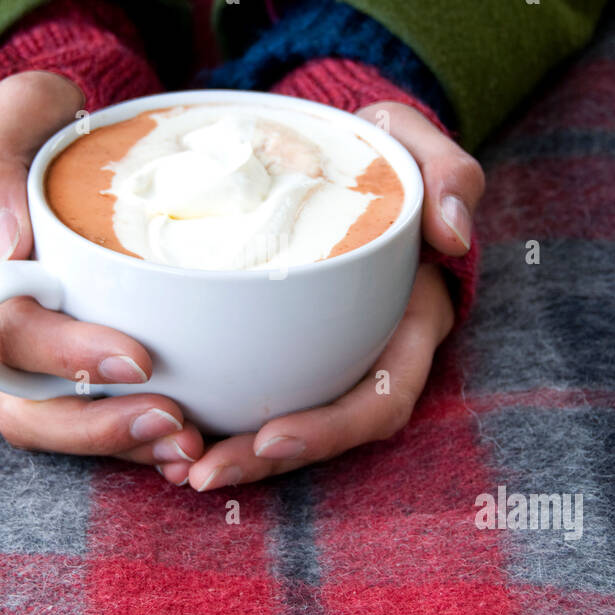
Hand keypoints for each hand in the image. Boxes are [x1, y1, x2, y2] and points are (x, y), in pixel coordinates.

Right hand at [0, 70, 204, 466]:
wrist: (87, 138)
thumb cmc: (49, 125)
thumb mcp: (18, 113)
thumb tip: (5, 245)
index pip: (5, 335)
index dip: (64, 359)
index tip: (135, 360)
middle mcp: (8, 329)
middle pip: (31, 406)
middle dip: (101, 426)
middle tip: (177, 425)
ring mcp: (48, 356)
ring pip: (66, 426)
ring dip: (126, 446)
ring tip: (191, 449)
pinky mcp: (94, 366)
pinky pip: (108, 417)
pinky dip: (146, 440)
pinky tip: (200, 444)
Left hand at [161, 101, 483, 490]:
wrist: (322, 151)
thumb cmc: (371, 148)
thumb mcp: (407, 140)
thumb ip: (448, 172)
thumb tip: (454, 232)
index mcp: (407, 322)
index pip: (381, 397)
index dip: (332, 428)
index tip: (271, 437)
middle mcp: (367, 353)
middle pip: (324, 432)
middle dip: (264, 462)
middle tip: (200, 474)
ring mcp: (324, 355)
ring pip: (281, 428)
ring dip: (231, 456)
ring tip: (170, 468)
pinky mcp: (278, 347)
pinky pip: (249, 396)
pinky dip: (210, 415)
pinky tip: (160, 429)